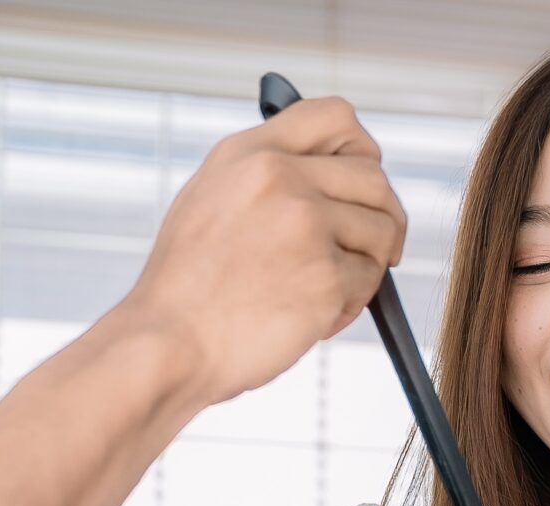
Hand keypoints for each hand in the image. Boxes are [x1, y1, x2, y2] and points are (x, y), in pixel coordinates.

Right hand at [117, 97, 404, 406]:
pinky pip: (368, 283)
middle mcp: (279, 177)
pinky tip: (313, 319)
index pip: (335, 117)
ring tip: (326, 290)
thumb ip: (265, 177)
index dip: (361, 149)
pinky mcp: (325, 276)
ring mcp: (306, 224)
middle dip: (381, 217)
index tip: (361, 182)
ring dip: (365, 265)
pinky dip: (350, 306)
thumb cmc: (186, 289)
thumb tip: (328, 178)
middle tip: (371, 249)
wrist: (168, 344)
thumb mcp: (209, 200)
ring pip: (381, 231)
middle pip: (373, 178)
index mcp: (249, 153)